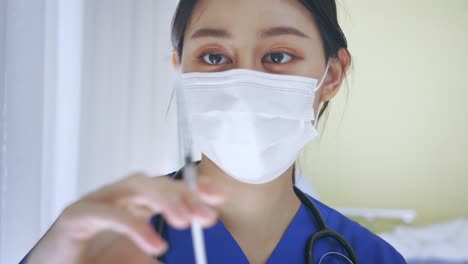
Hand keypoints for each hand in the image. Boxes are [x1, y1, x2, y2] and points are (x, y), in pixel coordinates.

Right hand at [26, 173, 227, 263]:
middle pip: (157, 183)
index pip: (169, 187)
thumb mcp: (141, 261)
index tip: (219, 196)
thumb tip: (197, 259)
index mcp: (136, 204)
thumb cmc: (96, 263)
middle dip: (185, 195)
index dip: (194, 187)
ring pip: (135, 187)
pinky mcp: (76, 215)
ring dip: (164, 201)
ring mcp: (97, 202)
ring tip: (185, 221)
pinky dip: (134, 226)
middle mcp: (119, 197)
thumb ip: (164, 257)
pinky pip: (109, 213)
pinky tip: (154, 243)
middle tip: (207, 215)